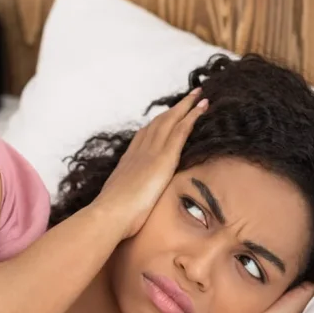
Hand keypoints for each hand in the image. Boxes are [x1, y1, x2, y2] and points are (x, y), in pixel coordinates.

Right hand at [95, 89, 207, 238]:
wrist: (110, 213)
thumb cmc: (112, 216)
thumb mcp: (119, 202)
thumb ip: (126, 197)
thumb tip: (127, 204)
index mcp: (128, 162)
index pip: (144, 137)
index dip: (157, 125)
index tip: (166, 116)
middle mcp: (139, 151)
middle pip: (158, 123)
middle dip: (173, 110)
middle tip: (188, 97)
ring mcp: (151, 152)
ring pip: (171, 121)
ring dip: (185, 106)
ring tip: (199, 96)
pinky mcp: (164, 157)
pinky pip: (181, 130)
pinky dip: (192, 115)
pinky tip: (203, 107)